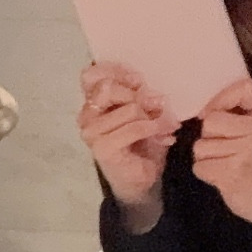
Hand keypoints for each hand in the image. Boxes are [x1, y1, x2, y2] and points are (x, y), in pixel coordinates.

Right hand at [77, 63, 174, 231]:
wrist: (142, 180)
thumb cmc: (142, 143)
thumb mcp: (143, 111)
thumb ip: (139, 94)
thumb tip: (146, 88)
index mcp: (92, 103)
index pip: (92, 74)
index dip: (118, 72)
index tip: (140, 81)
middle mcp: (86, 116)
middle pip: (107, 87)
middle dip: (138, 93)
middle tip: (158, 104)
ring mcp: (91, 133)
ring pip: (128, 108)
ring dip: (153, 115)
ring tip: (165, 124)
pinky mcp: (102, 148)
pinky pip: (135, 127)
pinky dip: (154, 128)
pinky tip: (164, 135)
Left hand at [190, 76, 251, 229]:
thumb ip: (244, 113)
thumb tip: (206, 107)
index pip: (245, 88)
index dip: (221, 98)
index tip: (212, 113)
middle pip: (211, 121)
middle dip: (210, 136)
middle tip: (225, 149)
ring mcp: (246, 152)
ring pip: (201, 145)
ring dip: (207, 157)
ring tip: (226, 164)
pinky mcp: (231, 173)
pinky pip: (200, 166)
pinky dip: (206, 173)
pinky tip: (223, 176)